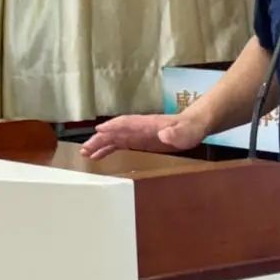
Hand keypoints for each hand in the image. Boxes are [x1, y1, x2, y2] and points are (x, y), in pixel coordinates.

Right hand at [79, 113, 205, 159]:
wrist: (195, 126)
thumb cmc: (191, 128)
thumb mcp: (188, 132)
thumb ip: (178, 133)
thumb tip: (164, 134)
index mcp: (149, 124)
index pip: (128, 123)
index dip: (114, 127)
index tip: (98, 131)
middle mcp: (140, 128)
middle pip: (116, 132)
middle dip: (100, 139)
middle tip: (84, 149)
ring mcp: (138, 134)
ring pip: (115, 138)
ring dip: (100, 145)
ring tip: (85, 154)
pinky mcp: (139, 141)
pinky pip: (120, 144)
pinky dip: (108, 149)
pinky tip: (98, 156)